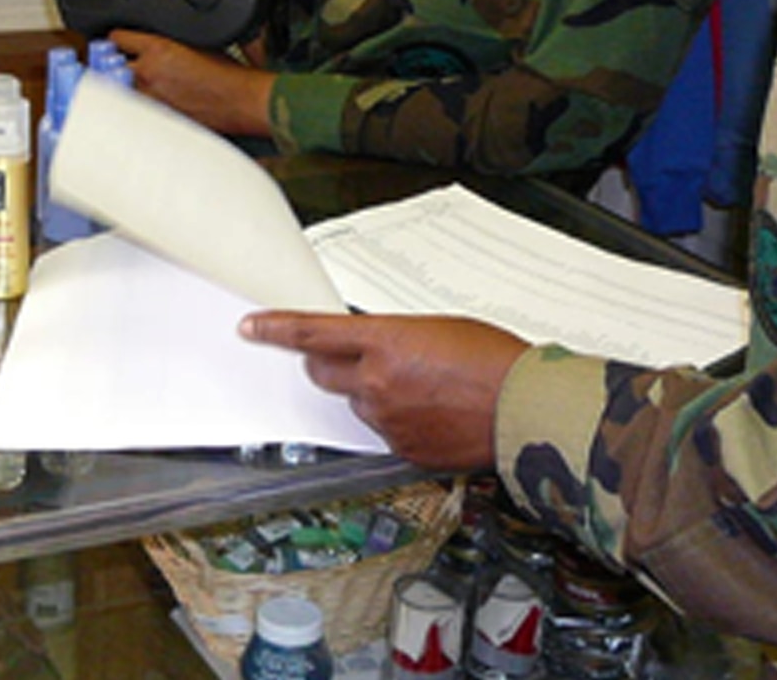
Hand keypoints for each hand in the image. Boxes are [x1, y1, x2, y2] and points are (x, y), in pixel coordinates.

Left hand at [110, 29, 275, 137]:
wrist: (239, 101)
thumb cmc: (225, 74)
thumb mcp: (192, 44)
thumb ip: (163, 46)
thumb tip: (146, 49)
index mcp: (156, 49)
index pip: (117, 39)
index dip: (116, 40)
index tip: (115, 44)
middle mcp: (147, 73)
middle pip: (109, 66)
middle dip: (113, 65)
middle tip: (118, 66)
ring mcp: (148, 98)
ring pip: (119, 90)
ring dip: (122, 87)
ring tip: (133, 87)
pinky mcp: (155, 118)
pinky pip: (135, 109)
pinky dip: (136, 106)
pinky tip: (149, 103)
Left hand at [240, 312, 525, 469]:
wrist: (525, 408)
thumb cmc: (493, 360)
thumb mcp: (437, 329)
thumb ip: (393, 337)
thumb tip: (374, 348)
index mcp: (384, 342)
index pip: (312, 334)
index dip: (275, 329)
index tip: (251, 327)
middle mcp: (377, 383)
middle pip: (321, 373)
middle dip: (326, 364)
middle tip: (354, 358)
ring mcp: (387, 420)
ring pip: (357, 404)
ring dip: (372, 394)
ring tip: (421, 387)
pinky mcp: (402, 450)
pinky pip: (383, 431)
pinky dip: (397, 421)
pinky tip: (431, 412)